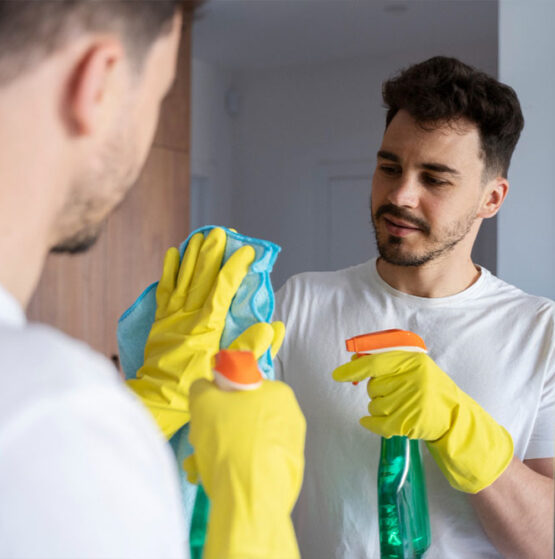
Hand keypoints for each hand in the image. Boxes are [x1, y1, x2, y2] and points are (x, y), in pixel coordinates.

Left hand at [127, 228, 255, 437]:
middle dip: (212, 253)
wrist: (159, 398)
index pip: (223, 289)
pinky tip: (173, 253)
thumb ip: (250, 349)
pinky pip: (164, 290)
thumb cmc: (197, 386)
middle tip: (220, 232)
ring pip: (183, 279)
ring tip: (199, 235)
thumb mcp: (228, 374)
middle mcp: (188, 316)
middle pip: (201, 277)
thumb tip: (272, 327)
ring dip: (192, 255)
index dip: (236, 268)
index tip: (247, 251)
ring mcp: (172, 316)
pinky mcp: (161, 320)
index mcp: (207, 327)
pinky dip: (168, 271)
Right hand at [184, 378, 305, 558]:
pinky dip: (237, 467)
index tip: (205, 415)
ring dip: (222, 449)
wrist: (249, 497)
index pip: (243, 387)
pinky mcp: (287, 473)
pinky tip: (218, 478)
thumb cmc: (229, 439)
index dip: (220, 399)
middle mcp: (291, 417)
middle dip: (218, 428)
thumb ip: (202, 387)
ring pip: (247, 440)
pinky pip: (256, 462)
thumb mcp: (204, 401)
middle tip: (200, 441)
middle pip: (244, 415)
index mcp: (279, 393)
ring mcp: (292, 446)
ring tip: (202, 465)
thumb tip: (206, 388)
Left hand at [332, 351, 513, 492]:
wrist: (454, 416)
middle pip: (373, 386)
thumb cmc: (428, 388)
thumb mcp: (414, 367)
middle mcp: (413, 380)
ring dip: (379, 407)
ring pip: (374, 405)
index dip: (354, 369)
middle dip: (377, 391)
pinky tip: (371, 422)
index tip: (338, 375)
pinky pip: (377, 423)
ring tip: (399, 406)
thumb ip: (386, 363)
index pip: (375, 363)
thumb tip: (354, 360)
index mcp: (413, 361)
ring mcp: (412, 402)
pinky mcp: (409, 422)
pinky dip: (371, 423)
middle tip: (395, 393)